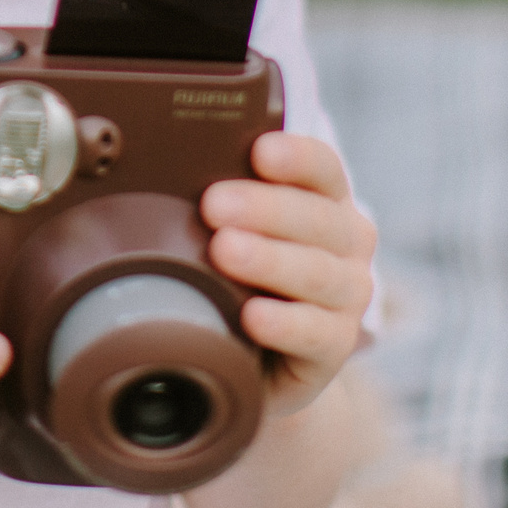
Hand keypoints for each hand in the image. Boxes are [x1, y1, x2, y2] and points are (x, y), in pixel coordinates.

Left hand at [200, 133, 376, 418]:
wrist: (258, 355)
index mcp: (327, 198)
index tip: (258, 152)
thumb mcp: (232, 227)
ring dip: (269, 260)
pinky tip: (251, 315)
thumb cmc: (237, 271)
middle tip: (213, 205)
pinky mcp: (337, 345)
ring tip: (224, 251)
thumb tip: (159, 159)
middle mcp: (348, 242)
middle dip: (264, 208)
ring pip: (316, 273)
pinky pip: (315, 333)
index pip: (322, 167)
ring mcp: (348, 295)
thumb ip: (218, 194)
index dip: (295, 157)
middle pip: (317, 217)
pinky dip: (283, 324)